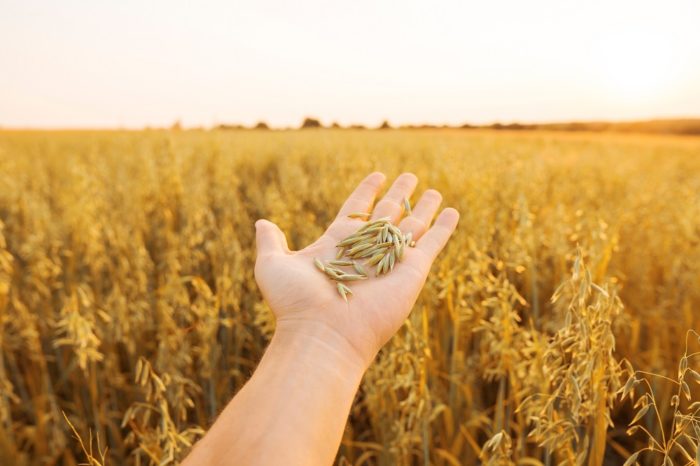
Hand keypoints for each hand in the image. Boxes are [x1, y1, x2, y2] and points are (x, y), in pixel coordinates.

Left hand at [254, 172, 458, 368]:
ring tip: (435, 191)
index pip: (357, 210)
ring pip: (413, 228)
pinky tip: (452, 212)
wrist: (323, 334)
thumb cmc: (295, 303)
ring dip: (424, 209)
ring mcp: (391, 261)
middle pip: (387, 216)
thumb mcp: (273, 266)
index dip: (367, 191)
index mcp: (337, 245)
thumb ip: (271, 242)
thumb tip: (262, 222)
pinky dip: (444, 228)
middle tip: (410, 176)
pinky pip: (432, 244)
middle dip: (399, 195)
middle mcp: (366, 252)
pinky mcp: (412, 271)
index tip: (378, 175)